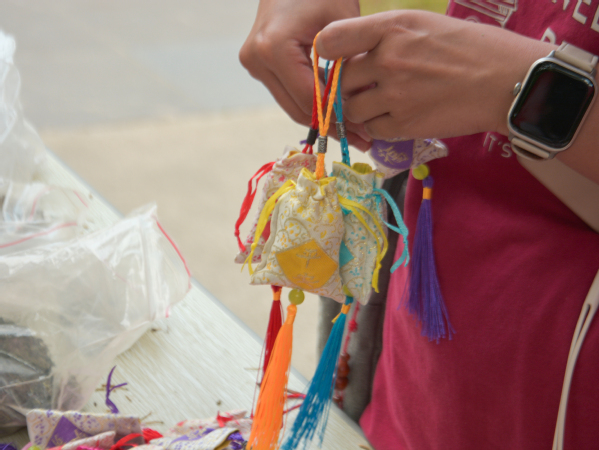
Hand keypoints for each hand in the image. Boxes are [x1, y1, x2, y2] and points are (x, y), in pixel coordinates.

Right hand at [239, 0, 371, 149]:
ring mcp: (254, 64)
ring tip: (352, 130)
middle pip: (297, 108)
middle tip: (360, 138)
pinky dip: (311, 102)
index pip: (309, 97)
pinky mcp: (257, 65)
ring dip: (321, 118)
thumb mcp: (343, 20)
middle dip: (330, 125)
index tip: (362, 130)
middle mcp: (257, 60)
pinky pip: (288, 92)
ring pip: (292, 105)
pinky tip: (334, 111)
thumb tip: (359, 106)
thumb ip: (349, 63)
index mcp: (274, 48)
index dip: (336, 117)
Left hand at [316, 11, 555, 140]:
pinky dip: (378, 127)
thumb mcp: (425, 24)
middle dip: (346, 86)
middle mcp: (389, 60)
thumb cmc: (472, 47)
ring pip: (351, 110)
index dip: (327, 52)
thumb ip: (385, 36)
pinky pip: (373, 130)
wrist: (508, 81)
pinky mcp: (405, 125)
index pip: (331, 39)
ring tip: (378, 104)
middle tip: (362, 87)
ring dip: (358, 110)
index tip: (334, 59)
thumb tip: (353, 54)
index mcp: (393, 27)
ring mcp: (396, 95)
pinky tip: (395, 118)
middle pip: (340, 80)